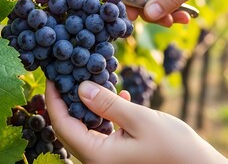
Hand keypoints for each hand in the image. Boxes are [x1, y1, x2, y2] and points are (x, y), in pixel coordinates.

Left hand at [45, 80, 227, 163]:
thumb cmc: (175, 148)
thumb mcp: (140, 120)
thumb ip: (108, 104)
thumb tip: (80, 87)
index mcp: (97, 156)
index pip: (62, 125)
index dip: (53, 99)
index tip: (52, 76)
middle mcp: (97, 161)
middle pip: (70, 127)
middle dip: (67, 99)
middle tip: (69, 73)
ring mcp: (108, 160)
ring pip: (87, 128)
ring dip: (88, 105)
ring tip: (91, 80)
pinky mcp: (120, 156)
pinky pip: (104, 133)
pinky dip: (106, 115)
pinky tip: (121, 98)